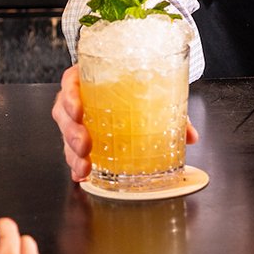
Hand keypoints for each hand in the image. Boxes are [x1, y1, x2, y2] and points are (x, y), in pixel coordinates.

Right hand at [52, 65, 198, 182]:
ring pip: (65, 135)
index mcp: (88, 78)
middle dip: (72, 132)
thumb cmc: (132, 86)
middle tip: (85, 144)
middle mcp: (78, 98)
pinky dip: (75, 165)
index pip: (70, 83)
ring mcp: (76, 119)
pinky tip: (82, 175)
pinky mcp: (78, 137)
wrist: (129, 87)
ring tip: (84, 167)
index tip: (79, 110)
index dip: (70, 97)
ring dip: (72, 153)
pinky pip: (71, 151)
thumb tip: (190, 136)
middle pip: (63, 114)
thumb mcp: (149, 91)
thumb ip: (168, 110)